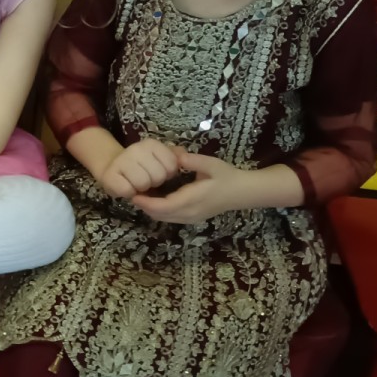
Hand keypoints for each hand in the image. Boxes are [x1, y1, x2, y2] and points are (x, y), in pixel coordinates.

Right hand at [97, 138, 180, 198]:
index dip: (168, 174)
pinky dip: (128, 193)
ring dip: (141, 188)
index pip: (172, 165)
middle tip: (146, 179)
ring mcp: (121, 160)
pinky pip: (127, 190)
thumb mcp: (159, 158)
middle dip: (154, 182)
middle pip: (158, 176)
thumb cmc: (140, 166)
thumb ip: (174, 156)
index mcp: (151, 144)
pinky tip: (126, 187)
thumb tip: (184, 157)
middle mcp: (136, 148)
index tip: (158, 172)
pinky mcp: (109, 175)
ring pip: (143, 183)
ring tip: (136, 183)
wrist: (112, 168)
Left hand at [131, 149, 246, 223]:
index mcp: (192, 200)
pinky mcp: (192, 219)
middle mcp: (189, 213)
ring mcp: (191, 218)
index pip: (163, 206)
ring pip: (164, 218)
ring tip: (140, 194)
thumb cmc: (227, 176)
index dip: (146, 202)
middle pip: (160, 215)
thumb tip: (177, 157)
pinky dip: (159, 211)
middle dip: (144, 206)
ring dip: (150, 209)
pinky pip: (170, 218)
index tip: (133, 193)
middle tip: (132, 191)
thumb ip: (193, 161)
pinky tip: (154, 199)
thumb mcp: (211, 164)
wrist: (244, 192)